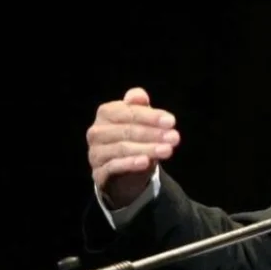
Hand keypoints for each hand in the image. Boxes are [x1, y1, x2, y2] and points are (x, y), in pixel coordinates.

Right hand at [87, 87, 179, 207]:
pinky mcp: (99, 172)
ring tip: (167, 150)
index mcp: (106, 114)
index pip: (128, 112)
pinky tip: (145, 162)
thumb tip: (139, 96)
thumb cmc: (135, 141)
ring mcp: (96, 153)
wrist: (126, 173)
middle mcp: (96, 132)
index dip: (150, 116)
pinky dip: (130, 163)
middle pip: (126, 130)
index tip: (171, 122)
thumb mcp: (141, 123)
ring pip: (121, 148)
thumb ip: (140, 108)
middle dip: (153, 133)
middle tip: (174, 138)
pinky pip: (114, 166)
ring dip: (147, 149)